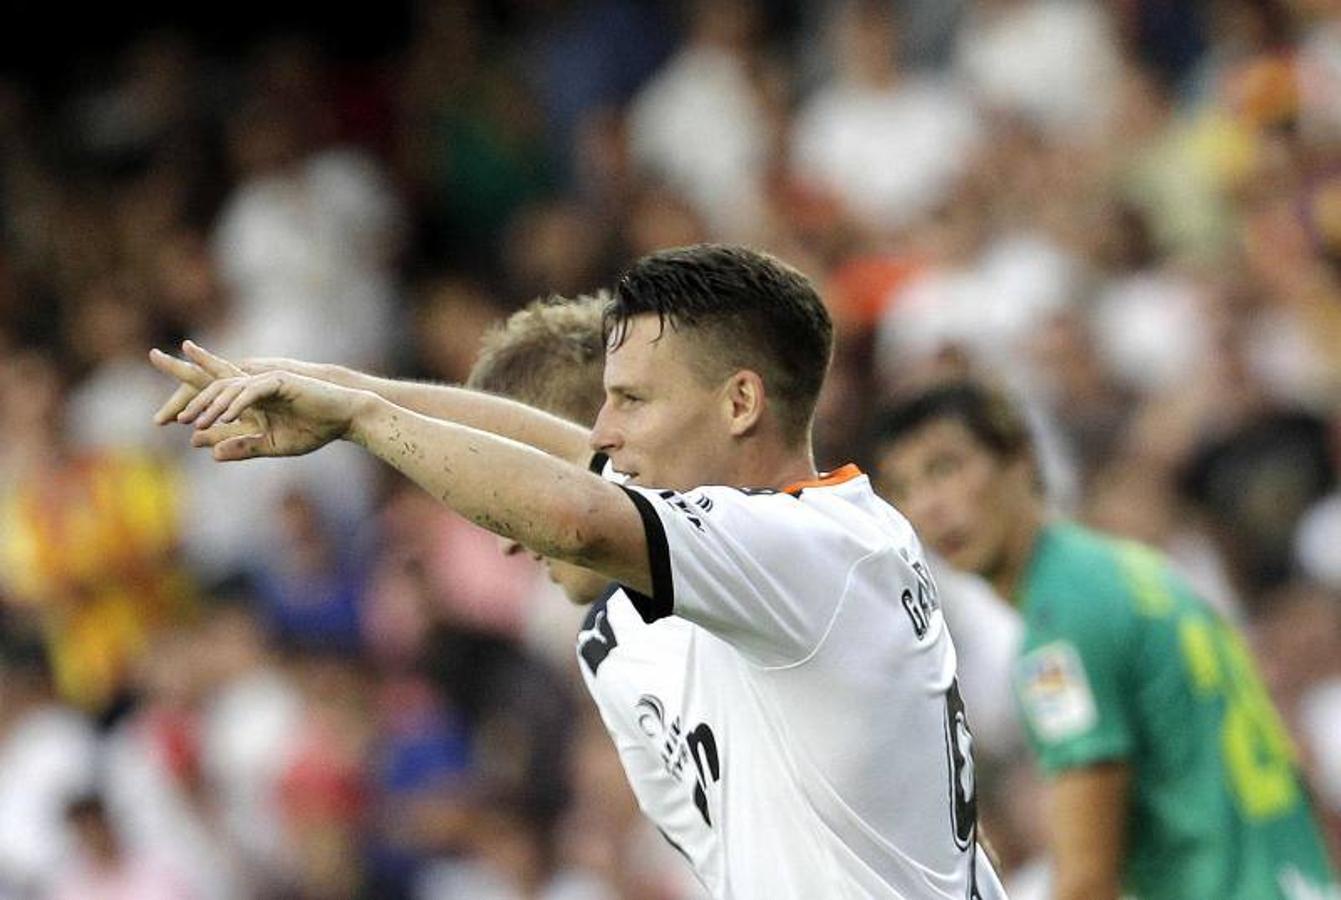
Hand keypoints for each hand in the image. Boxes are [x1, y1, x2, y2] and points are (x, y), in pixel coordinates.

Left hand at [151, 342, 364, 459]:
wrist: (345, 419)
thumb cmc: (314, 430)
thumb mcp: (273, 445)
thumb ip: (244, 446)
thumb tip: (211, 453)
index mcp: (250, 398)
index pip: (214, 394)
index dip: (191, 401)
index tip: (169, 419)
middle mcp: (254, 385)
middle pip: (211, 380)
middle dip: (182, 373)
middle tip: (157, 373)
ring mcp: (266, 380)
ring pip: (227, 388)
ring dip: (209, 406)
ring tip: (193, 423)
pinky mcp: (279, 381)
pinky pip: (250, 392)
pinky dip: (235, 404)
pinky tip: (223, 418)